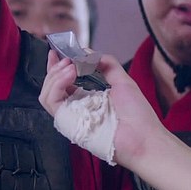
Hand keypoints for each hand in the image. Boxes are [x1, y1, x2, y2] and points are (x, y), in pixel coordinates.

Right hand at [38, 49, 164, 169]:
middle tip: (66, 59)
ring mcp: (70, 117)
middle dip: (55, 68)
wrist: (144, 137)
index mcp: (85, 100)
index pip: (62, 82)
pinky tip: (70, 74)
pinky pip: (51, 101)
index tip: (57, 52)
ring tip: (70, 66)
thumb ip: (107, 65)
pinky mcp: (68, 122)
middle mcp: (74, 108)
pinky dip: (57, 84)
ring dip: (54, 76)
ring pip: (46, 95)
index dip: (57, 67)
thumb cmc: (137, 115)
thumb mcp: (123, 82)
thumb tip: (88, 51)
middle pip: (50, 87)